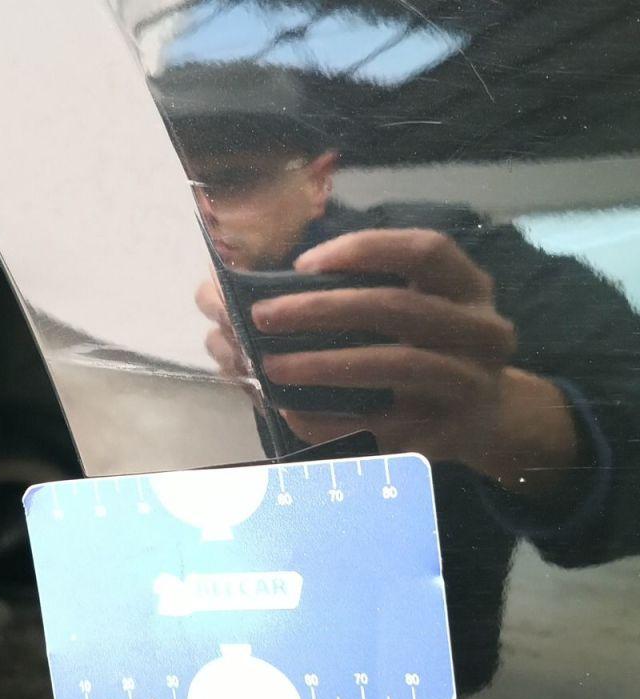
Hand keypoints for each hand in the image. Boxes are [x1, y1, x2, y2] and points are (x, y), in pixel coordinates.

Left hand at [198, 229, 579, 494]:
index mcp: (466, 285)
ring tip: (270, 367)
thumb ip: (342, 287)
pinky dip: (330, 418)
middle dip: (322, 310)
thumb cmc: (423, 346)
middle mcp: (481, 329)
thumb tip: (227, 285)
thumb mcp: (405, 305)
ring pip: (395, 365)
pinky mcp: (448, 432)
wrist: (486, 417)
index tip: (302, 264)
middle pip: (399, 307)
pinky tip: (289, 412)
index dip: (364, 251)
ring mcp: (470, 382)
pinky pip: (382, 425)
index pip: (423, 250)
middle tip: (262, 317)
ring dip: (324, 364)